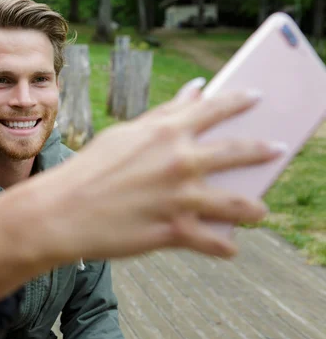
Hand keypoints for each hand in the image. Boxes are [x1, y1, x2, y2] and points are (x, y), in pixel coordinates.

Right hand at [38, 88, 283, 259]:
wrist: (61, 212)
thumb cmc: (89, 170)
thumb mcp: (123, 135)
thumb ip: (162, 115)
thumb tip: (194, 91)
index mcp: (166, 132)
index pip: (215, 108)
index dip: (240, 100)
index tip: (257, 97)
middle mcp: (180, 162)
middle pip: (238, 151)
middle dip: (263, 150)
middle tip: (277, 150)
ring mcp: (180, 198)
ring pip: (237, 204)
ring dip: (253, 209)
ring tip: (259, 211)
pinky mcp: (174, 231)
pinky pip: (214, 242)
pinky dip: (224, 246)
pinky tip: (230, 247)